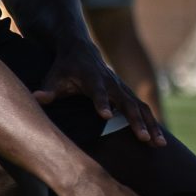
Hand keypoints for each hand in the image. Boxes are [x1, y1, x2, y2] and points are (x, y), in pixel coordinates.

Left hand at [32, 38, 164, 145]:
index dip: (102, 102)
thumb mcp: (54, 76)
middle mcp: (112, 84)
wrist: (80, 50)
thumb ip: (48, 89)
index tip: (106, 116)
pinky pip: (143, 109)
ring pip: (140, 107)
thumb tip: (36, 98)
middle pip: (126, 102)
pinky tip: (159, 141)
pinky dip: (152, 124)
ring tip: (159, 145)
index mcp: (93, 79)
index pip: (98, 92)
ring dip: (151, 125)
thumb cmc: (65, 68)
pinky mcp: (127, 94)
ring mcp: (122, 89)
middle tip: (144, 139)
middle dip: (135, 121)